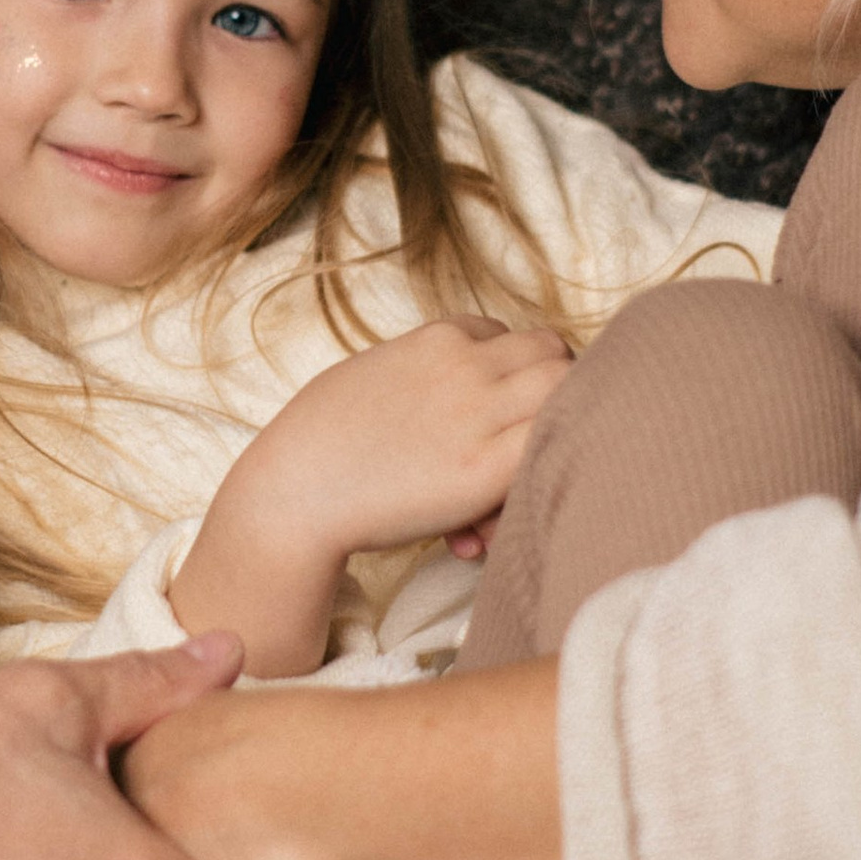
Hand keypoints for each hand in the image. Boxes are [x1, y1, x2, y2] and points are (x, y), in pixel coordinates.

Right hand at [171, 318, 571, 673]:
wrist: (294, 491)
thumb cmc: (317, 444)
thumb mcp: (372, 375)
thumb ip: (417, 371)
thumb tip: (443, 393)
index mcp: (436, 338)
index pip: (506, 335)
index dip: (507, 376)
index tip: (485, 421)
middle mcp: (466, 364)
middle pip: (551, 349)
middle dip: (547, 395)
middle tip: (517, 446)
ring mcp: (480, 410)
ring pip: (566, 387)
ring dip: (553, 431)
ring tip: (502, 493)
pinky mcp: (486, 465)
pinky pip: (553, 444)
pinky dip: (544, 471)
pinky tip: (487, 525)